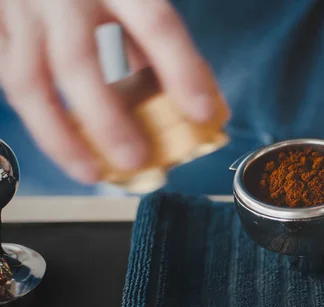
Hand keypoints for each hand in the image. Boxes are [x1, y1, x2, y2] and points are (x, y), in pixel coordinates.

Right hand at [0, 0, 218, 182]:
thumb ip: (155, 41)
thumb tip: (191, 97)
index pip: (154, 24)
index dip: (181, 70)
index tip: (203, 112)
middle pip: (78, 61)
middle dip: (108, 120)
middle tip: (135, 160)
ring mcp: (23, 11)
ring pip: (28, 80)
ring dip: (60, 137)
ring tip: (91, 172)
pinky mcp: (1, 27)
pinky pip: (8, 78)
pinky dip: (36, 121)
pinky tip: (61, 148)